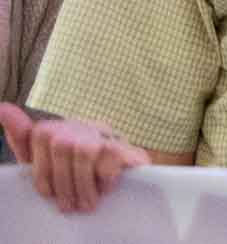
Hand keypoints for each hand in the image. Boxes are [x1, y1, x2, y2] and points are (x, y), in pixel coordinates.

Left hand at [0, 103, 149, 214]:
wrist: (125, 180)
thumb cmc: (79, 174)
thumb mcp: (46, 161)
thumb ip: (24, 140)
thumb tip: (3, 108)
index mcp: (61, 128)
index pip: (41, 136)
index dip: (41, 170)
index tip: (47, 194)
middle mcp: (82, 126)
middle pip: (61, 145)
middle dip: (62, 182)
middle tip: (68, 206)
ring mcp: (105, 134)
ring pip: (84, 151)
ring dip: (82, 184)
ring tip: (85, 204)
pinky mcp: (126, 146)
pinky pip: (110, 155)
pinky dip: (105, 177)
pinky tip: (105, 188)